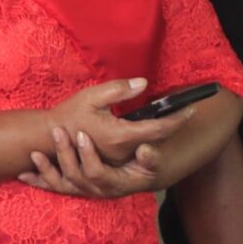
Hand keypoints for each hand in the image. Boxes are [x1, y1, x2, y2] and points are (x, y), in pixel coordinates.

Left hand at [19, 123, 161, 198]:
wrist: (137, 176)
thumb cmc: (145, 166)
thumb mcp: (152, 161)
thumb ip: (150, 157)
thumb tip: (145, 150)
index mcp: (115, 183)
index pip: (96, 173)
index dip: (88, 155)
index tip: (81, 135)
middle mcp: (96, 190)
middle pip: (75, 177)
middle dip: (65, 154)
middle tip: (58, 132)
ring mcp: (83, 190)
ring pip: (61, 184)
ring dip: (46, 169)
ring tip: (35, 154)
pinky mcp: (72, 186)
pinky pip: (53, 186)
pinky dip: (37, 180)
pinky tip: (22, 174)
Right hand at [45, 78, 193, 166]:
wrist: (50, 136)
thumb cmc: (70, 115)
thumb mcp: (91, 96)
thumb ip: (118, 89)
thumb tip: (144, 83)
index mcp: (120, 135)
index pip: (159, 128)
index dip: (178, 118)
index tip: (191, 108)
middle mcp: (124, 151)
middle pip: (159, 138)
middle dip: (174, 124)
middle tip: (186, 109)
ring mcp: (120, 158)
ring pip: (150, 145)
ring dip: (162, 131)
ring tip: (172, 117)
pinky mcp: (115, 160)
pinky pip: (138, 150)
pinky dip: (149, 140)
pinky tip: (152, 130)